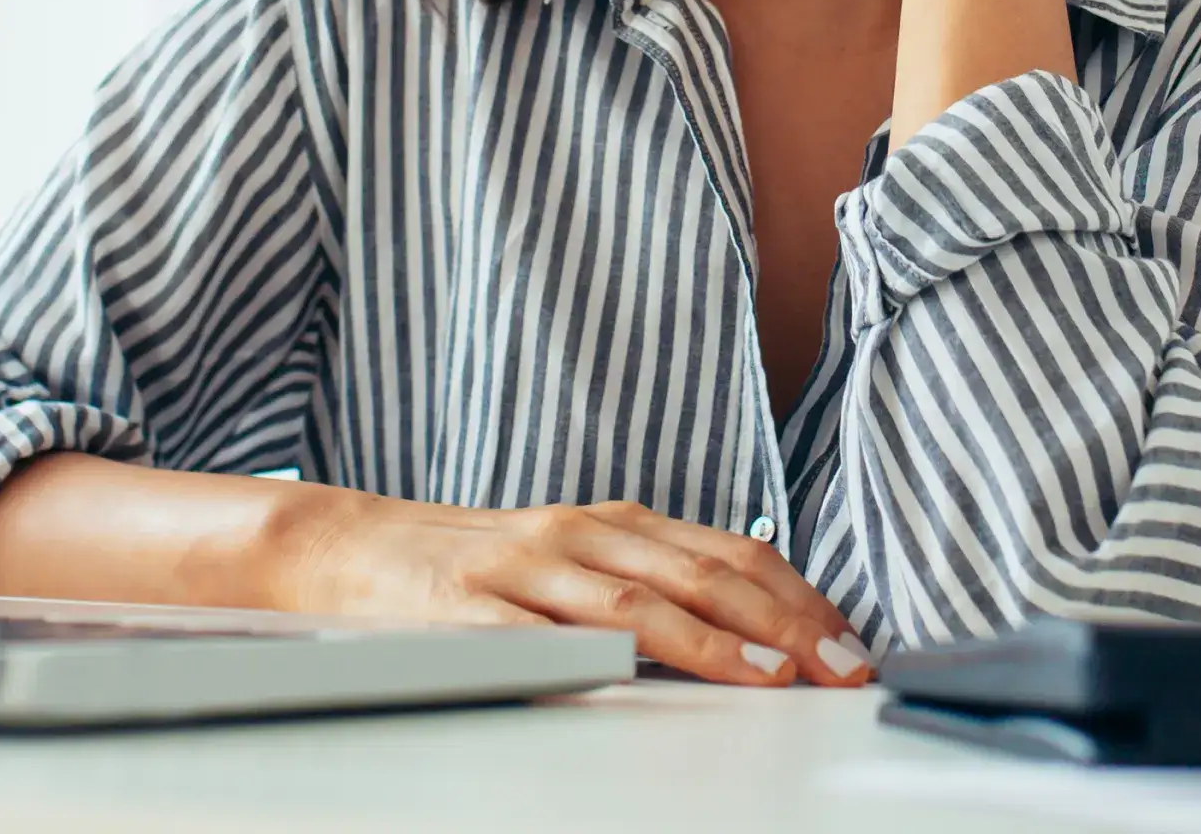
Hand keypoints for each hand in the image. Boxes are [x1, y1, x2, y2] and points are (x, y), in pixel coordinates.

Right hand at [279, 493, 872, 686]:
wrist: (349, 548)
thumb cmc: (475, 568)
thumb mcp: (573, 563)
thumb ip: (647, 586)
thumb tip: (750, 633)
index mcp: (614, 523)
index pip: (729, 554)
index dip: (798, 596)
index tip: (851, 643)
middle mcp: (581, 535)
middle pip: (701, 573)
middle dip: (784, 622)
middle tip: (842, 667)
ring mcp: (526, 568)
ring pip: (636, 601)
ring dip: (714, 641)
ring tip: (773, 676)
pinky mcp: (468, 610)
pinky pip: (542, 635)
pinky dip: (599, 654)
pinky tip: (641, 677)